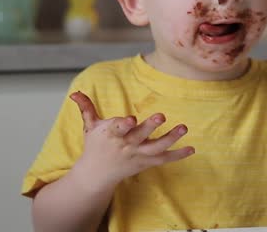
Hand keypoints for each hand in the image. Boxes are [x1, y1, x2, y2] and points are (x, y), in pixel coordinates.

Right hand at [69, 91, 194, 186]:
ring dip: (171, 138)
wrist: (97, 174)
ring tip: (184, 127)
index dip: (123, 124)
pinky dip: (178, 155)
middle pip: (140, 136)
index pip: (117, 128)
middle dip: (150, 126)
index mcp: (111, 135)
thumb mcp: (89, 126)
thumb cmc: (95, 146)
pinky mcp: (146, 162)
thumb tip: (75, 92)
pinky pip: (164, 159)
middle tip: (161, 115)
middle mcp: (126, 145)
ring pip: (156, 147)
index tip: (130, 119)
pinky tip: (191, 149)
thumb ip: (86, 108)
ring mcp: (138, 155)